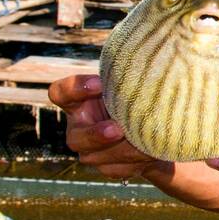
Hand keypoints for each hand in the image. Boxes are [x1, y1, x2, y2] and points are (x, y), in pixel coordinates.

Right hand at [47, 74, 173, 185]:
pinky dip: (137, 162)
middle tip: (118, 129)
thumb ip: (130, 75)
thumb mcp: (133, 84)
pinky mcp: (107, 168)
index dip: (75, 89)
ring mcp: (91, 152)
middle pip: (76, 137)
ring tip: (148, 142)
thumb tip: (150, 50)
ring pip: (99, 157)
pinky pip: (117, 169)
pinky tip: (151, 153)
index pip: (60, 93)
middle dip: (96, 135)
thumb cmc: (139, 98)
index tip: (99, 84)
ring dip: (126, 150)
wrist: (158, 130)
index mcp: (78, 101)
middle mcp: (79, 127)